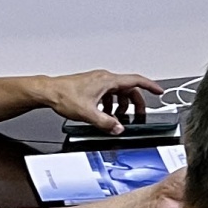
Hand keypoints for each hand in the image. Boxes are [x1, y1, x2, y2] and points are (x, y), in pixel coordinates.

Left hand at [45, 70, 161, 133]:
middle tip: (139, 115)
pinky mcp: (91, 86)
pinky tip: (104, 114)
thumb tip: (118, 128)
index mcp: (108, 81)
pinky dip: (110, 104)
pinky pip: (108, 94)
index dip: (150, 86)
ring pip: (118, 93)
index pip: (136, 80)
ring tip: (117, 118)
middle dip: (135, 104)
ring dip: (121, 106)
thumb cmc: (64, 95)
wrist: (49, 92)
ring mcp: (98, 81)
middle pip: (128, 89)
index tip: (159, 91)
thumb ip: (106, 123)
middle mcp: (104, 79)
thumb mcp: (88, 113)